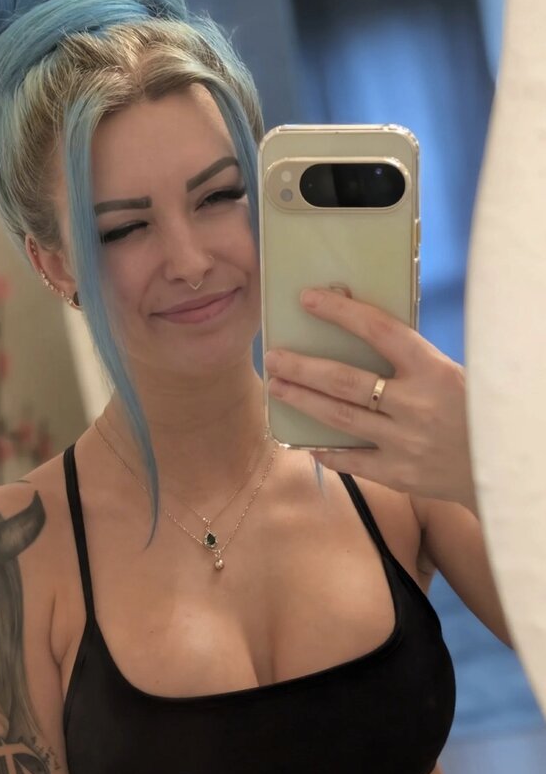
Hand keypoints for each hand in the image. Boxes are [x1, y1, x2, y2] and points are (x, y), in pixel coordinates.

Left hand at [263, 286, 474, 506]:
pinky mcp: (398, 474)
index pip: (379, 331)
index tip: (309, 299)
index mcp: (434, 369)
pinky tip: (302, 437)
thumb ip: (407, 361)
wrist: (499, 467)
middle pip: (344, 380)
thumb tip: (355, 332)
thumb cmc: (470, 411)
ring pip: (338, 418)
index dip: (341, 312)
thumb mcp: (448, 374)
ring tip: (277, 387)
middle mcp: (415, 405)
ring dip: (302, 400)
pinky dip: (324, 448)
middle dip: (302, 366)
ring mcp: (404, 442)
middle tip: (273, 356)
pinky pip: (350, 460)